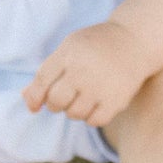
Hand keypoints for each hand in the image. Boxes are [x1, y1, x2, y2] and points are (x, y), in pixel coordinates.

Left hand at [22, 20, 153, 128]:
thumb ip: (48, 72)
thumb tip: (26, 100)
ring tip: (84, 98)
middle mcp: (83, 70)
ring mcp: (101, 86)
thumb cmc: (96, 46)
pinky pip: (94, 121)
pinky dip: (91, 117)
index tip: (35, 106)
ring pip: (74, 114)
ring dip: (75, 110)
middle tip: (67, 96)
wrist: (135, 40)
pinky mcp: (117, 100)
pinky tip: (96, 105)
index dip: (35, 97)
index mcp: (69, 53)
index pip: (42, 81)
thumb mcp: (70, 48)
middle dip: (56, 104)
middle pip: (56, 101)